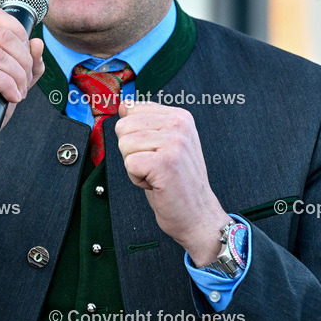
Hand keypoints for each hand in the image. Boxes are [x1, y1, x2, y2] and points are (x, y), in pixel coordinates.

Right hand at [0, 7, 44, 173]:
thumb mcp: (9, 83)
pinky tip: (11, 98)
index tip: (26, 57)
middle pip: (4, 36)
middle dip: (24, 60)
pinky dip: (8, 86)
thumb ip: (26, 65)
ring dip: (18, 77)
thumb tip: (38, 43)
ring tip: (18, 93)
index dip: (20, 33)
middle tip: (25, 82)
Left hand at [116, 101, 229, 266]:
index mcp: (179, 116)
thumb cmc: (177, 183)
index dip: (134, 136)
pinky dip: (136, 179)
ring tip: (156, 175)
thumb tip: (123, 105)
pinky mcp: (166, 162)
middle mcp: (179, 124)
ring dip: (134, 167)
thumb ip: (145, 123)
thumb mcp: (163, 145)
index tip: (154, 152)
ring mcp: (174, 142)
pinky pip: (129, 164)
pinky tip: (156, 183)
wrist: (197, 215)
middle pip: (123, 127)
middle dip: (131, 151)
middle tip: (154, 167)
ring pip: (124, 145)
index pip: (131, 110)